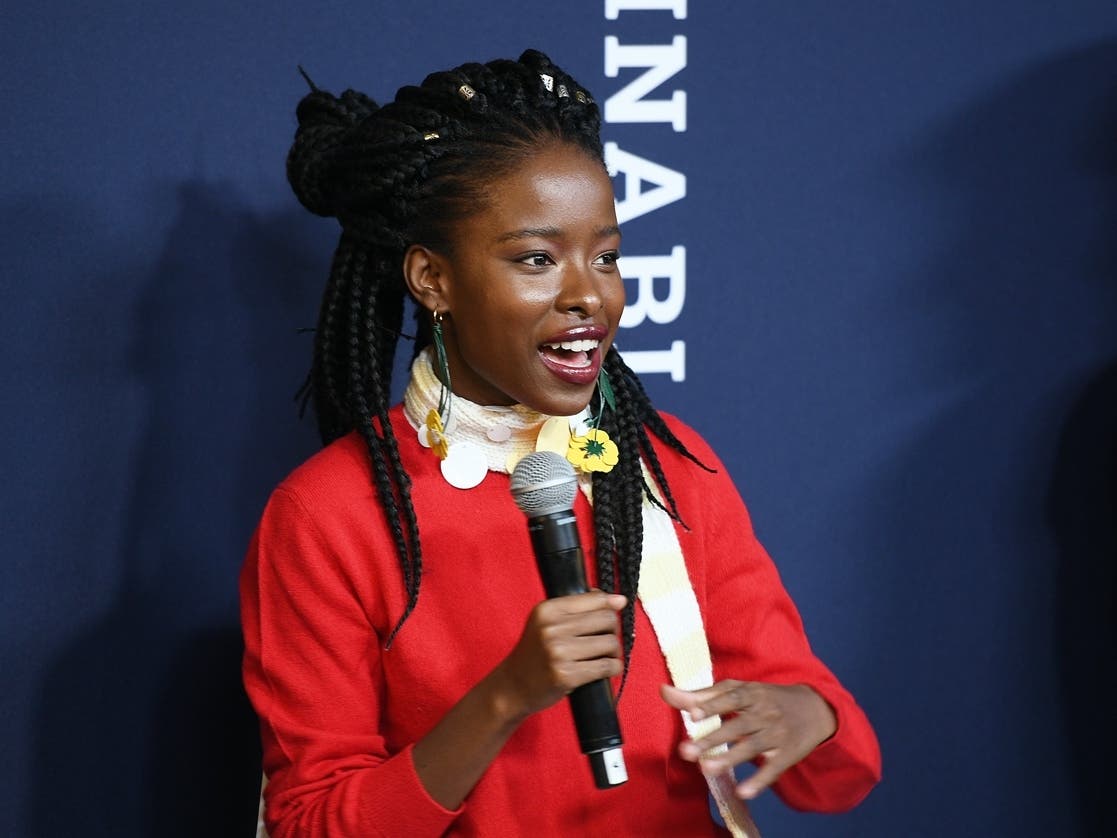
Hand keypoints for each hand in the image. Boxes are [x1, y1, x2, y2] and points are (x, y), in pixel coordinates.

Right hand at [495, 591, 625, 719]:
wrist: (513, 686)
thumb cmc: (535, 653)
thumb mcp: (547, 622)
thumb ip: (579, 608)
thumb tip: (619, 600)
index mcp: (548, 609)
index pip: (595, 599)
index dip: (609, 607)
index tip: (611, 614)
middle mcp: (552, 628)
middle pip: (606, 620)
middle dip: (612, 630)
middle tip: (605, 640)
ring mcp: (559, 652)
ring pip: (610, 643)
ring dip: (614, 651)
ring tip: (604, 655)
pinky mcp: (567, 675)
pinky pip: (606, 666)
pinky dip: (612, 668)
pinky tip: (606, 669)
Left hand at [660, 680, 836, 799]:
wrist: (814, 709)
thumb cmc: (765, 698)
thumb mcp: (738, 690)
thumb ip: (702, 695)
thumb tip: (663, 691)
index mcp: (751, 693)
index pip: (730, 698)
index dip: (712, 706)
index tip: (693, 714)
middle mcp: (764, 713)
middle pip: (737, 726)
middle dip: (712, 739)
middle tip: (687, 751)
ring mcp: (776, 735)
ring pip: (752, 747)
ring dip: (730, 758)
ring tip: (706, 769)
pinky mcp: (787, 756)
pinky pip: (773, 770)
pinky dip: (759, 781)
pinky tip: (743, 792)